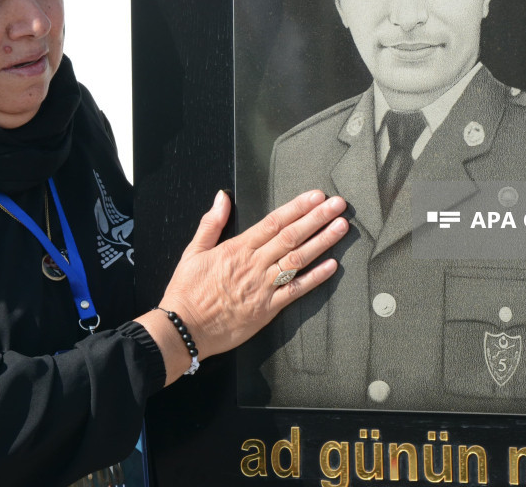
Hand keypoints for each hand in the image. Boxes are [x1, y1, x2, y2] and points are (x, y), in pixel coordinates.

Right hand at [153, 189, 347, 369]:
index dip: (297, 207)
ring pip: (298, 259)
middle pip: (291, 236)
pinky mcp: (268, 309)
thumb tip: (222, 197)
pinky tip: (332, 266)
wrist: (184, 329)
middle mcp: (254, 264)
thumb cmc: (187, 292)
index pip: (274, 222)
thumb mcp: (193, 251)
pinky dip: (315, 277)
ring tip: (341, 228)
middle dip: (317, 218)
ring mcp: (263, 287)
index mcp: (237, 248)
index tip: (315, 196)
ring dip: (322, 242)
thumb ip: (211, 223)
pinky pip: (295, 290)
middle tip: (338, 205)